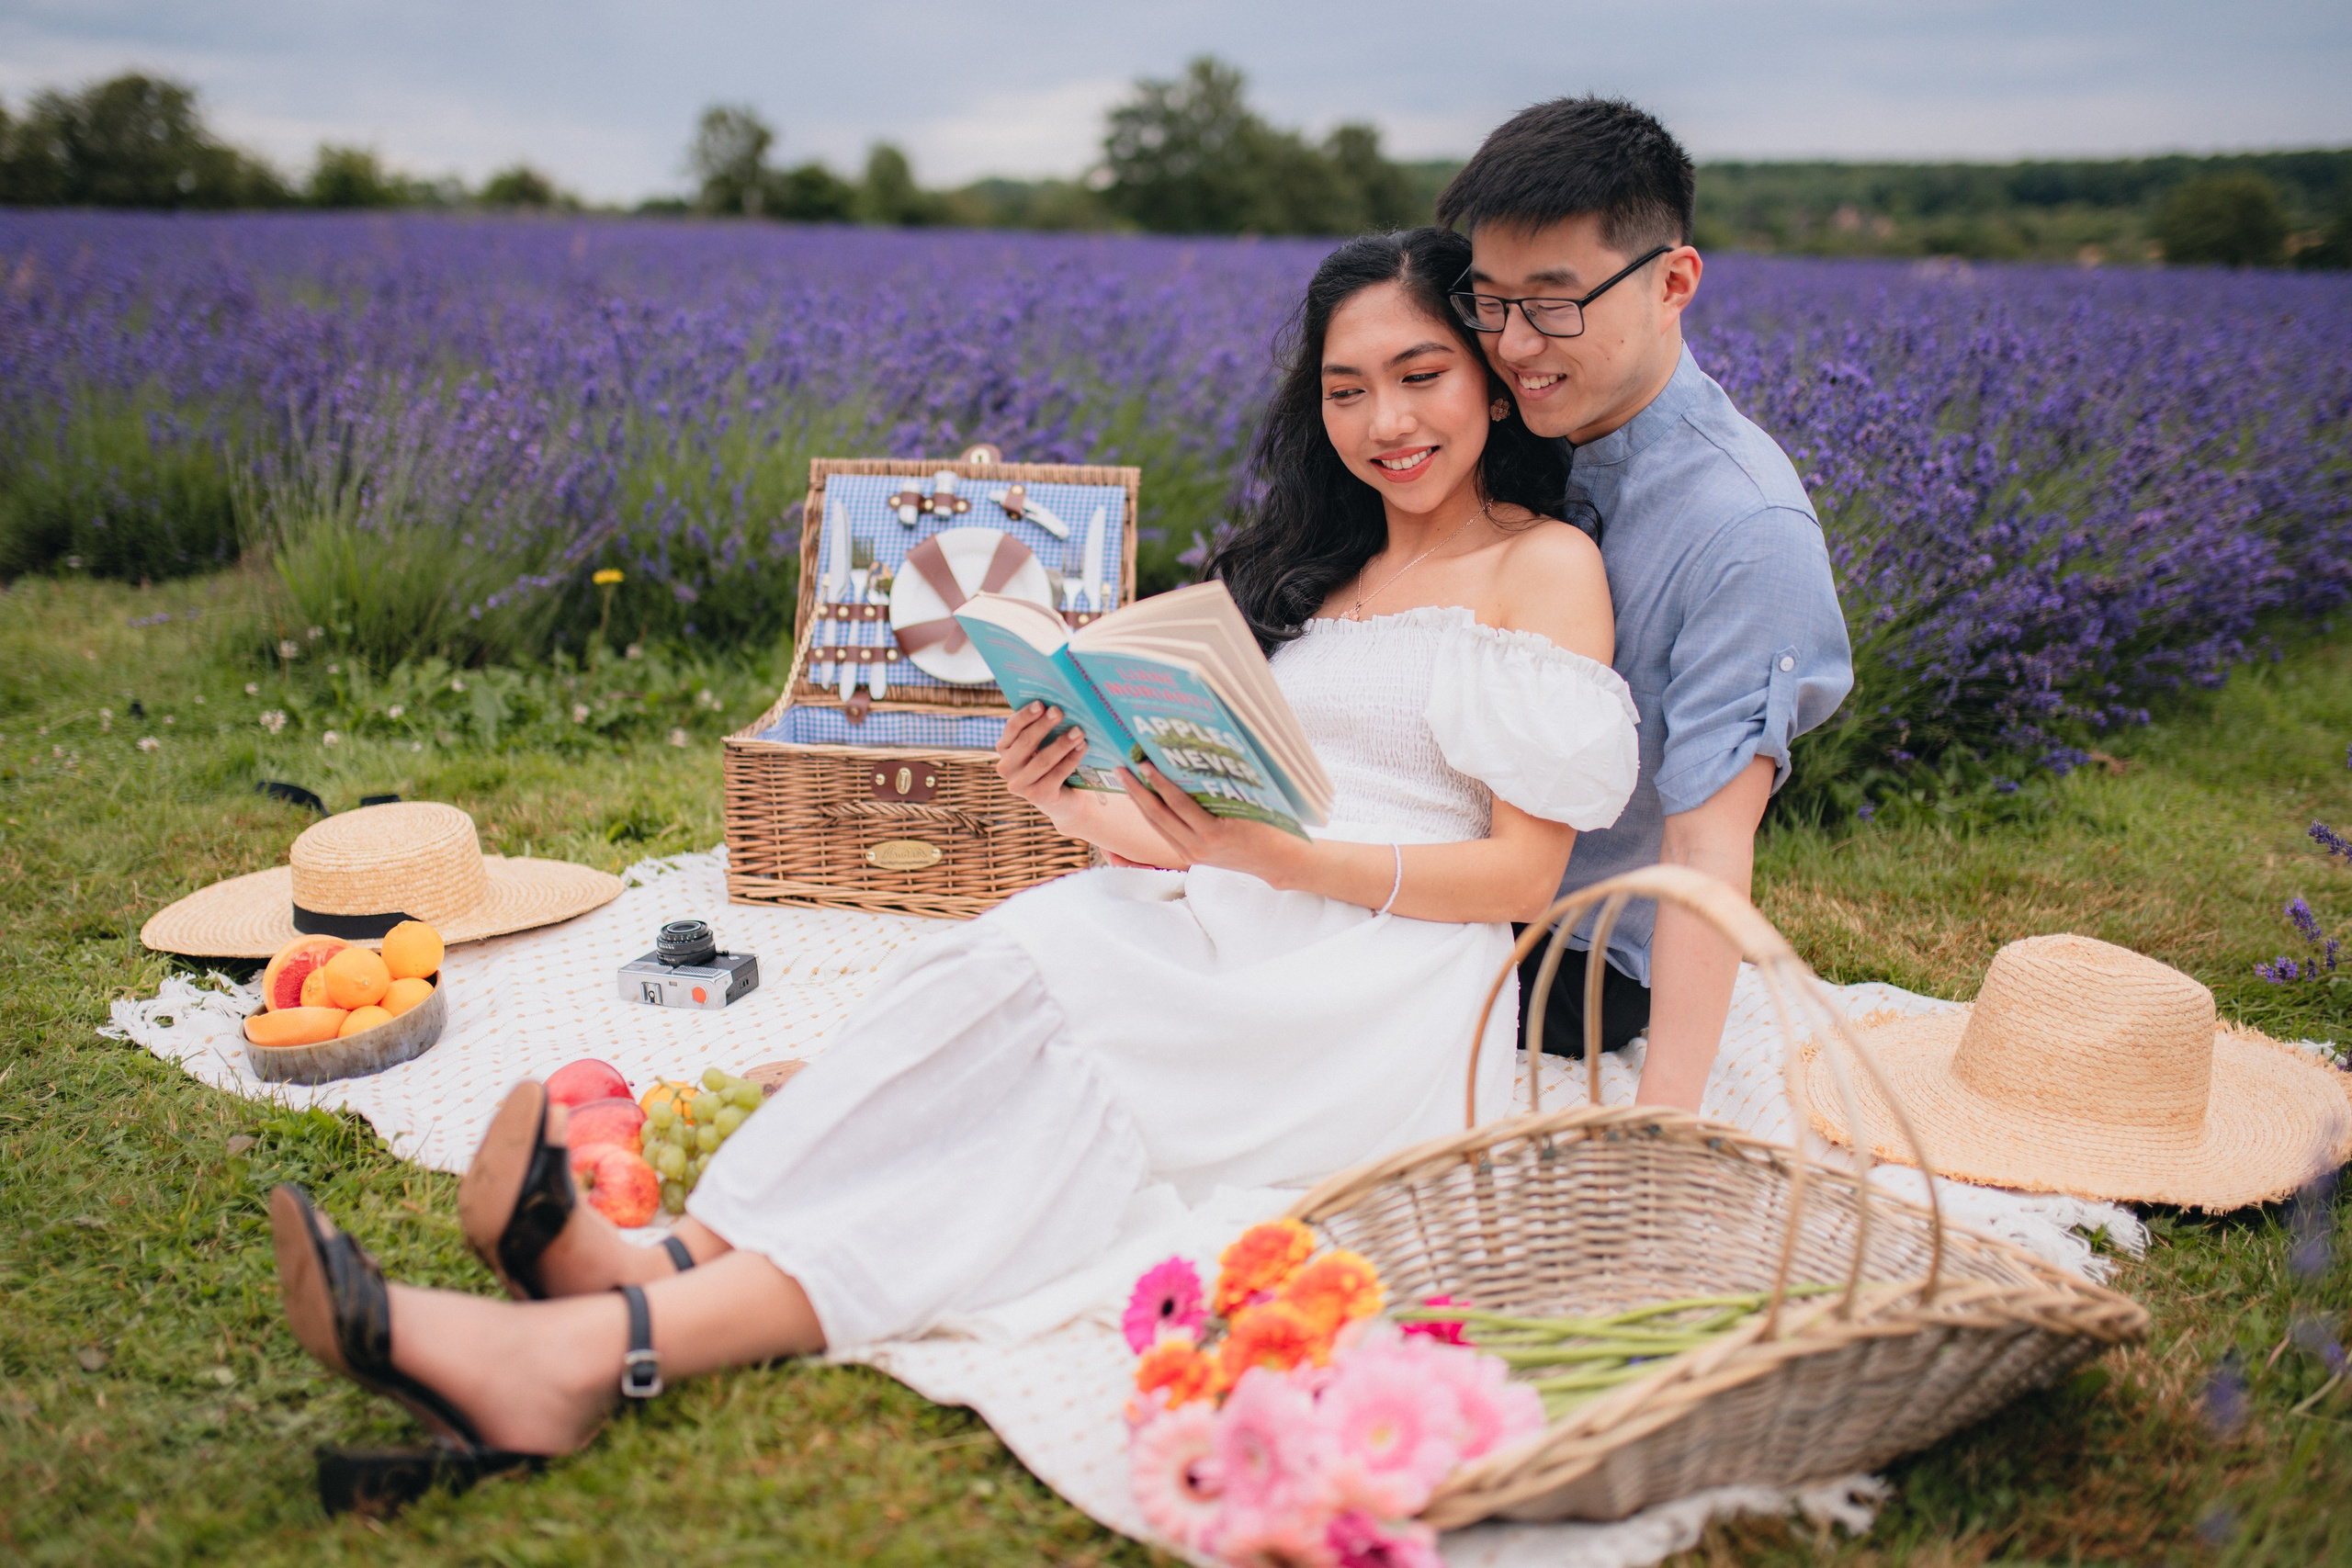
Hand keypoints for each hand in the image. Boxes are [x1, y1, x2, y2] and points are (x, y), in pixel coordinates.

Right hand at [993, 702, 1087, 825]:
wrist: (1063, 797)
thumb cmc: (1052, 761)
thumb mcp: (1043, 744)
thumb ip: (1042, 727)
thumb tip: (1056, 706)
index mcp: (1004, 748)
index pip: (1012, 728)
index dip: (1026, 715)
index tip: (1041, 703)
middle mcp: (1006, 767)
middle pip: (1026, 742)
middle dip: (1044, 725)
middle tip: (1059, 711)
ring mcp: (1020, 785)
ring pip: (1042, 760)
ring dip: (1062, 743)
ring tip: (1079, 731)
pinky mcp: (1037, 796)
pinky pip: (1056, 774)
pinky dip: (1071, 759)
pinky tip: (1082, 747)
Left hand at [1118, 763, 1310, 886]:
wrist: (1275, 861)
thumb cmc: (1269, 828)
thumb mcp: (1250, 805)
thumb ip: (1224, 787)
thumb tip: (1202, 758)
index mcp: (1213, 834)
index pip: (1178, 804)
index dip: (1159, 783)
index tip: (1144, 764)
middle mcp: (1197, 847)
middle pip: (1158, 816)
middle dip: (1137, 791)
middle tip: (1121, 768)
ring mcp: (1191, 854)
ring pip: (1156, 826)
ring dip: (1139, 802)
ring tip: (1126, 780)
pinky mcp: (1190, 857)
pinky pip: (1164, 833)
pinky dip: (1151, 814)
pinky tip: (1143, 799)